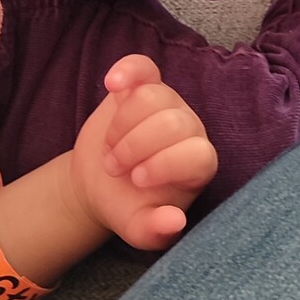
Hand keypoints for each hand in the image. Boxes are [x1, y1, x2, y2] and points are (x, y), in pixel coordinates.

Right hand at [70, 56, 217, 250]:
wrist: (102, 184)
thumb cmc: (127, 206)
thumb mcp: (137, 228)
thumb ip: (155, 232)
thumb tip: (174, 221)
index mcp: (198, 164)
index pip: (198, 153)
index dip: (166, 164)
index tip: (137, 180)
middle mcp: (189, 129)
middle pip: (171, 122)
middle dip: (135, 146)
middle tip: (114, 168)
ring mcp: (167, 104)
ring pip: (151, 96)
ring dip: (121, 126)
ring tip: (110, 149)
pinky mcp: (142, 86)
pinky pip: (143, 67)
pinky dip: (127, 70)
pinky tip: (112, 84)